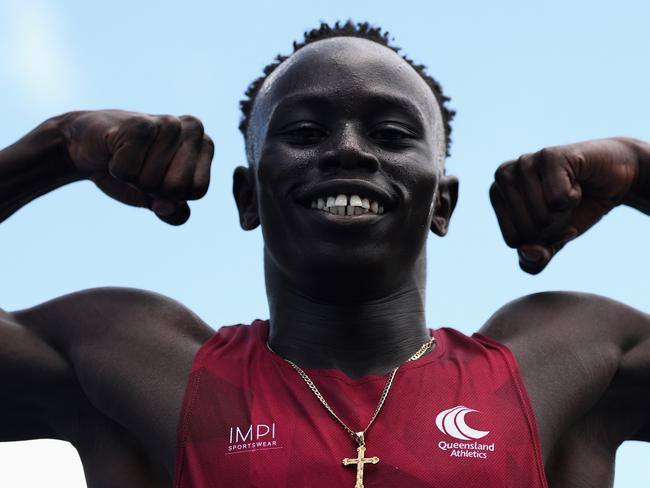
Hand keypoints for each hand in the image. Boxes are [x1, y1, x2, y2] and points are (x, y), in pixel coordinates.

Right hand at [61, 110, 213, 224]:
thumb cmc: (132, 172)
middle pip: (177, 187)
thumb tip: (166, 208)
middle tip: (140, 168)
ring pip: (152, 181)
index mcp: (205, 145)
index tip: (159, 178)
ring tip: (127, 157)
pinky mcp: (139, 123)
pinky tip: (115, 150)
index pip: (197, 190)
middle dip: (152, 188)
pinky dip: (117, 169)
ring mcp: (168, 122)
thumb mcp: (159, 200)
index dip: (172, 195)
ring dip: (132, 178)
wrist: (87, 147)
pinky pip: (129, 171)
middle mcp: (193, 128)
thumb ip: (175, 213)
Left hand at [490, 138, 640, 273]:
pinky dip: (574, 198)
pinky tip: (577, 181)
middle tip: (564, 205)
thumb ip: (534, 260)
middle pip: (527, 230)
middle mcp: (503, 175)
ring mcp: (524, 162)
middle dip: (554, 227)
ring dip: (565, 212)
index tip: (553, 219)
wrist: (614, 178)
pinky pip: (557, 199)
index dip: (541, 239)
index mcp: (496, 194)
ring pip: (541, 216)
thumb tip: (527, 252)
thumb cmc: (576, 208)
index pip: (514, 240)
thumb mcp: (553, 241)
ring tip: (570, 191)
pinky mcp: (549, 155)